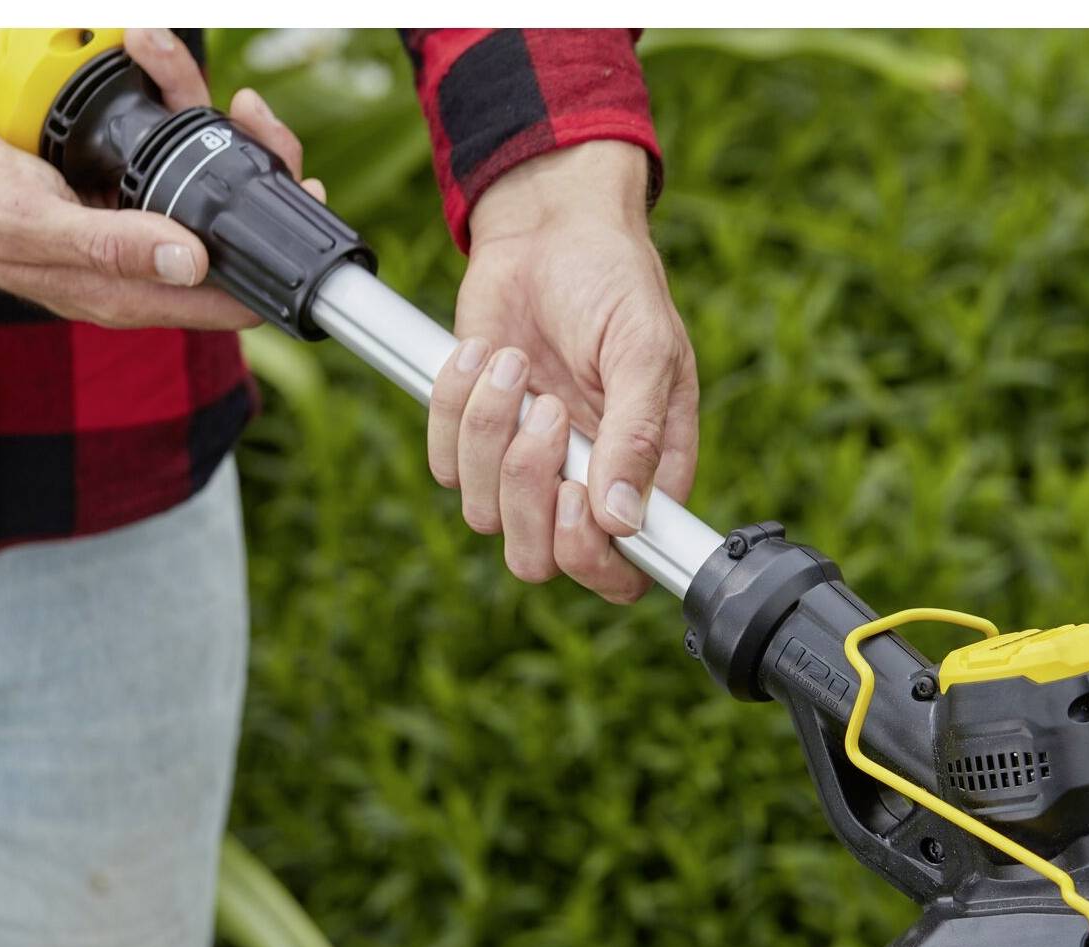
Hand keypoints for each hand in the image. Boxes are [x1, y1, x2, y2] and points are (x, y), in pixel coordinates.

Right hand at [0, 28, 321, 330]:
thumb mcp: (34, 223)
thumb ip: (112, 248)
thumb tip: (192, 263)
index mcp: (130, 296)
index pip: (235, 298)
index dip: (276, 257)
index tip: (298, 197)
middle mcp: (144, 269)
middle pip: (235, 236)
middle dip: (258, 173)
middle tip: (257, 122)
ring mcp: (136, 229)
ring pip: (208, 185)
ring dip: (218, 128)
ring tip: (208, 83)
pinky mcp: (123, 192)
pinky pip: (172, 156)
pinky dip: (177, 111)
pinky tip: (164, 72)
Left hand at [428, 141, 698, 603]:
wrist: (548, 230)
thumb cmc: (615, 284)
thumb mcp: (645, 351)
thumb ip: (638, 437)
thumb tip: (624, 520)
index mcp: (644, 478)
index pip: (619, 574)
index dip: (589, 558)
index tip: (576, 494)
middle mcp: (584, 487)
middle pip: (537, 560)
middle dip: (527, 490)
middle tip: (547, 412)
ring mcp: (524, 467)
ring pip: (483, 512)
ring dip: (490, 429)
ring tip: (516, 361)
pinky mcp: (472, 437)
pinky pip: (443, 463)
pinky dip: (455, 402)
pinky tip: (484, 353)